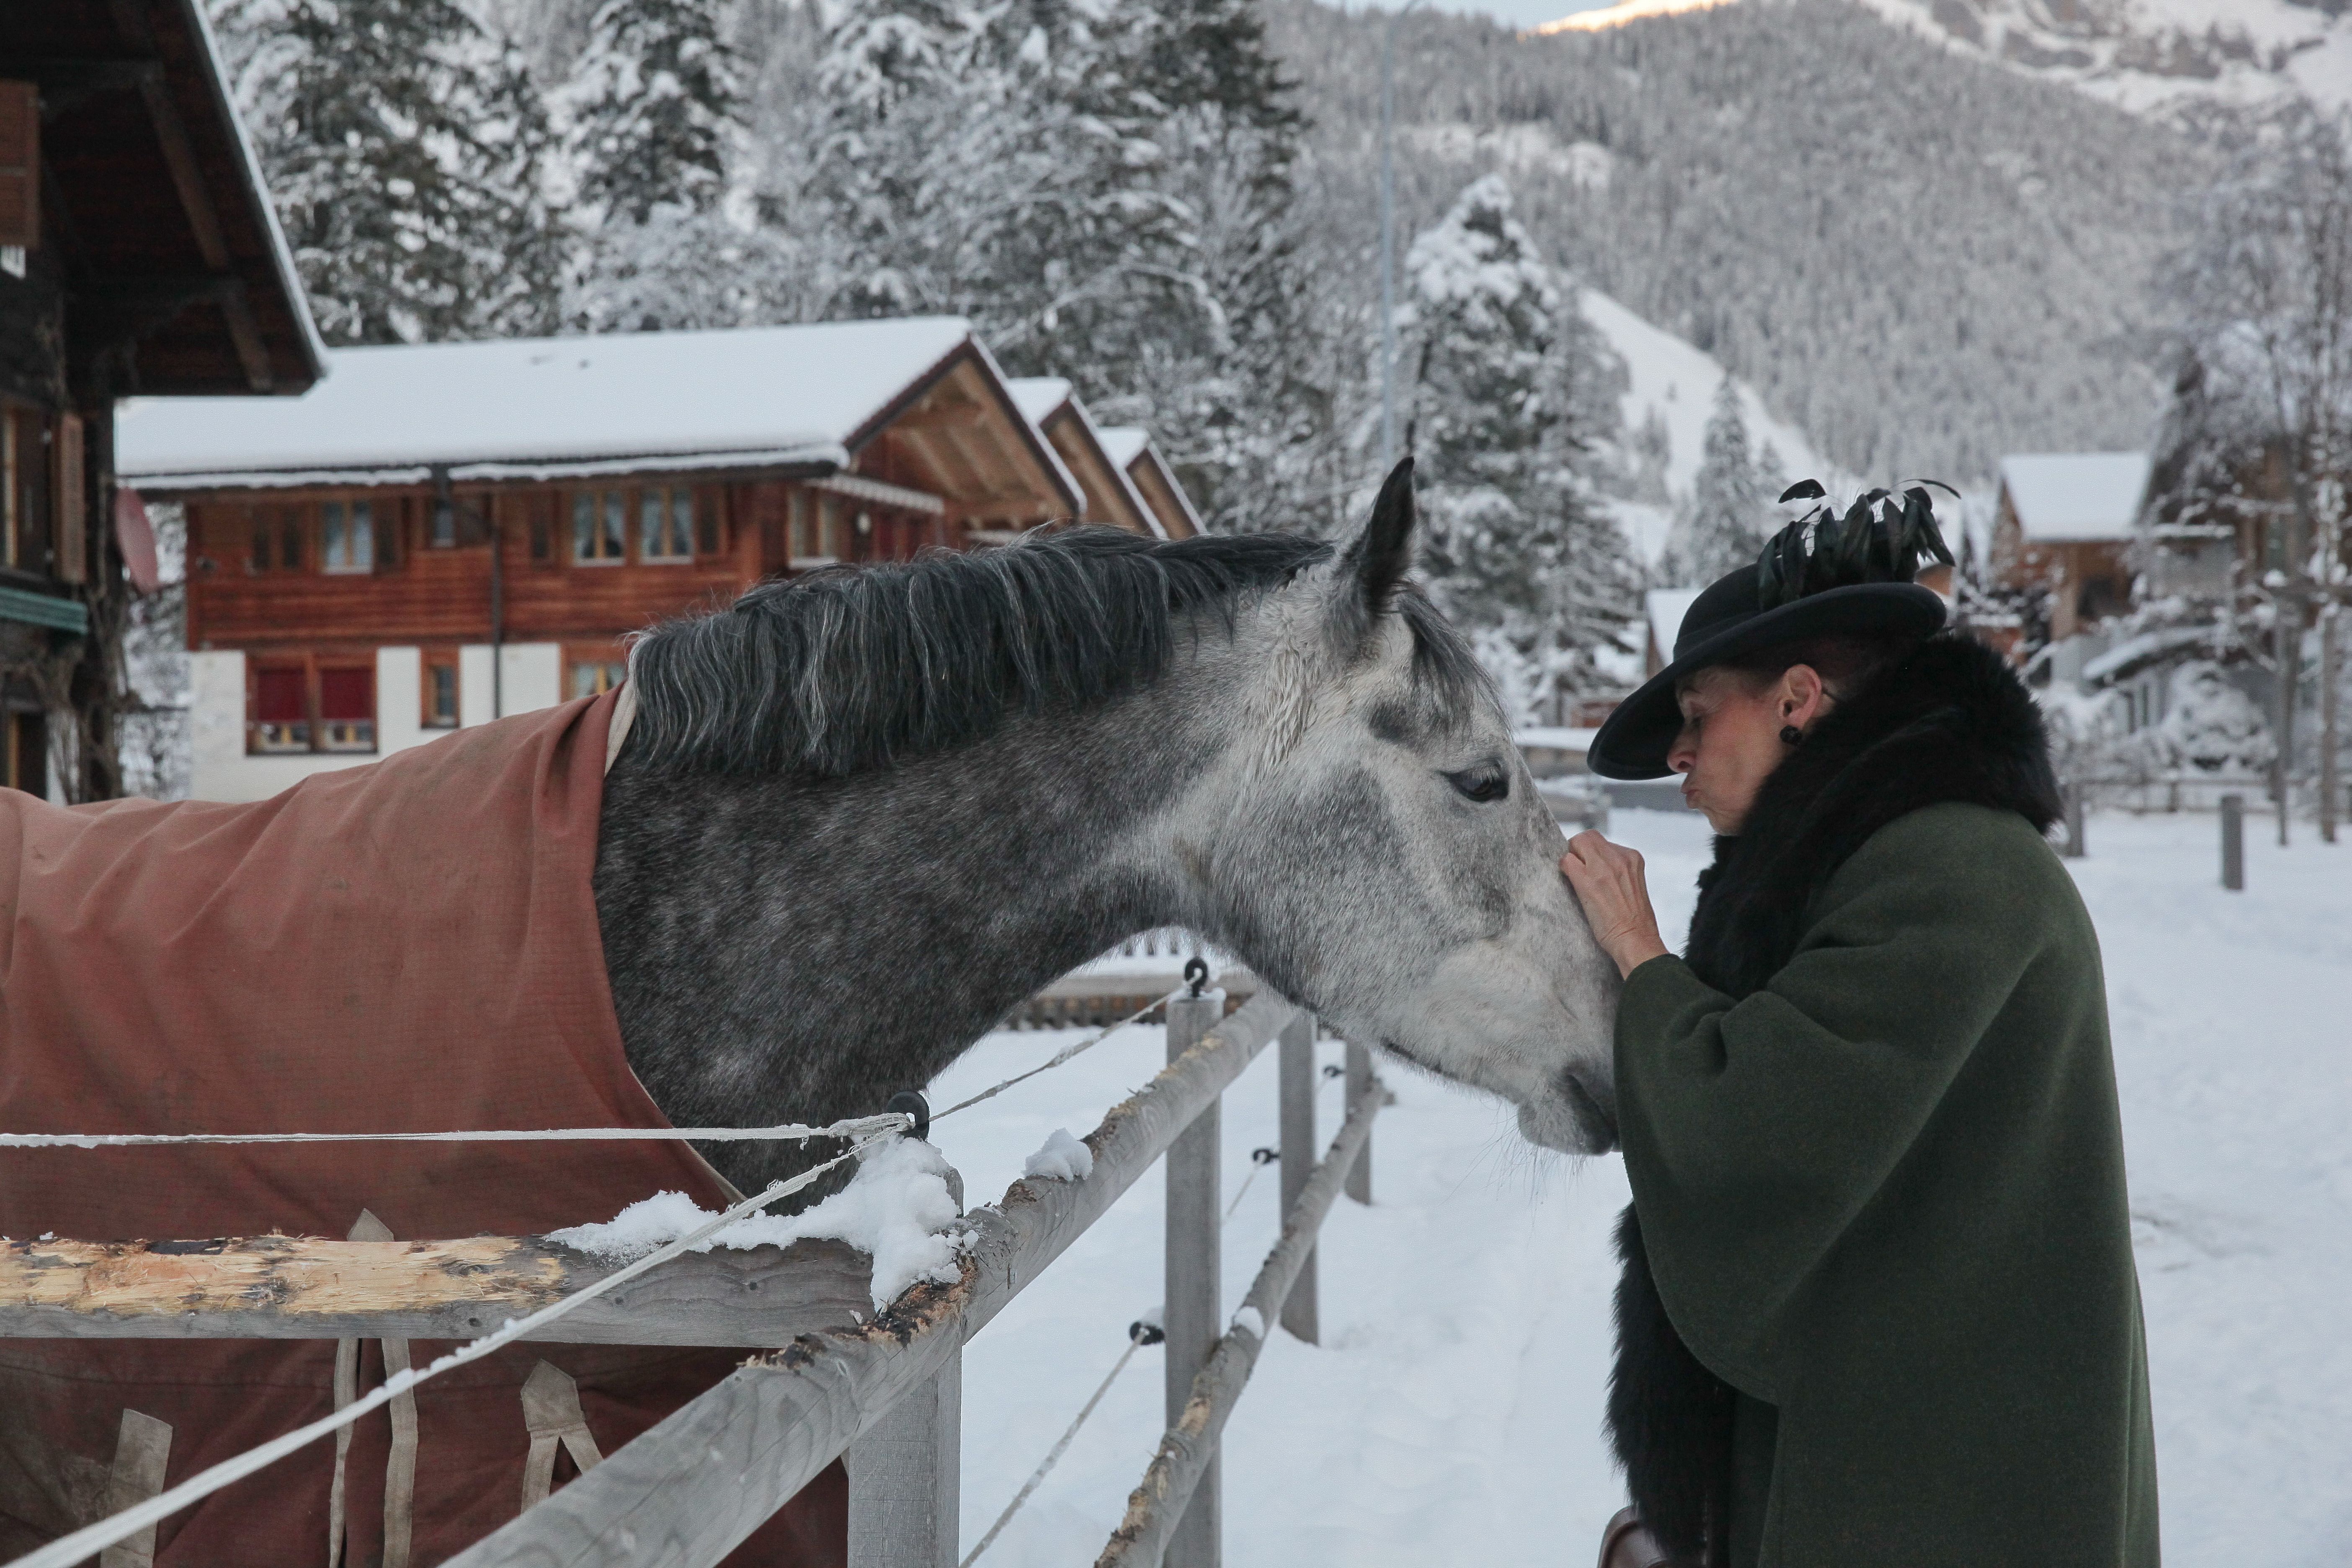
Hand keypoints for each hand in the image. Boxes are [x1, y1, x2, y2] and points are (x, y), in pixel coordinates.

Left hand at [1560, 831, 1669, 978]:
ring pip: (1576, 843)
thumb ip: (1618, 870)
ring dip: (1571, 859)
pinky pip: (1566, 861)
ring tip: (1576, 881)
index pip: (1602, 841)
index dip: (1590, 853)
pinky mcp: (1587, 880)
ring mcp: (1603, 867)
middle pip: (1588, 836)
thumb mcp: (1632, 885)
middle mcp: (1619, 857)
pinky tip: (1571, 885)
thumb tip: (1595, 863)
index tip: (1589, 867)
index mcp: (1632, 858)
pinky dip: (1564, 870)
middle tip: (1577, 870)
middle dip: (1578, 849)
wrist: (1635, 940)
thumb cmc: (1633, 921)